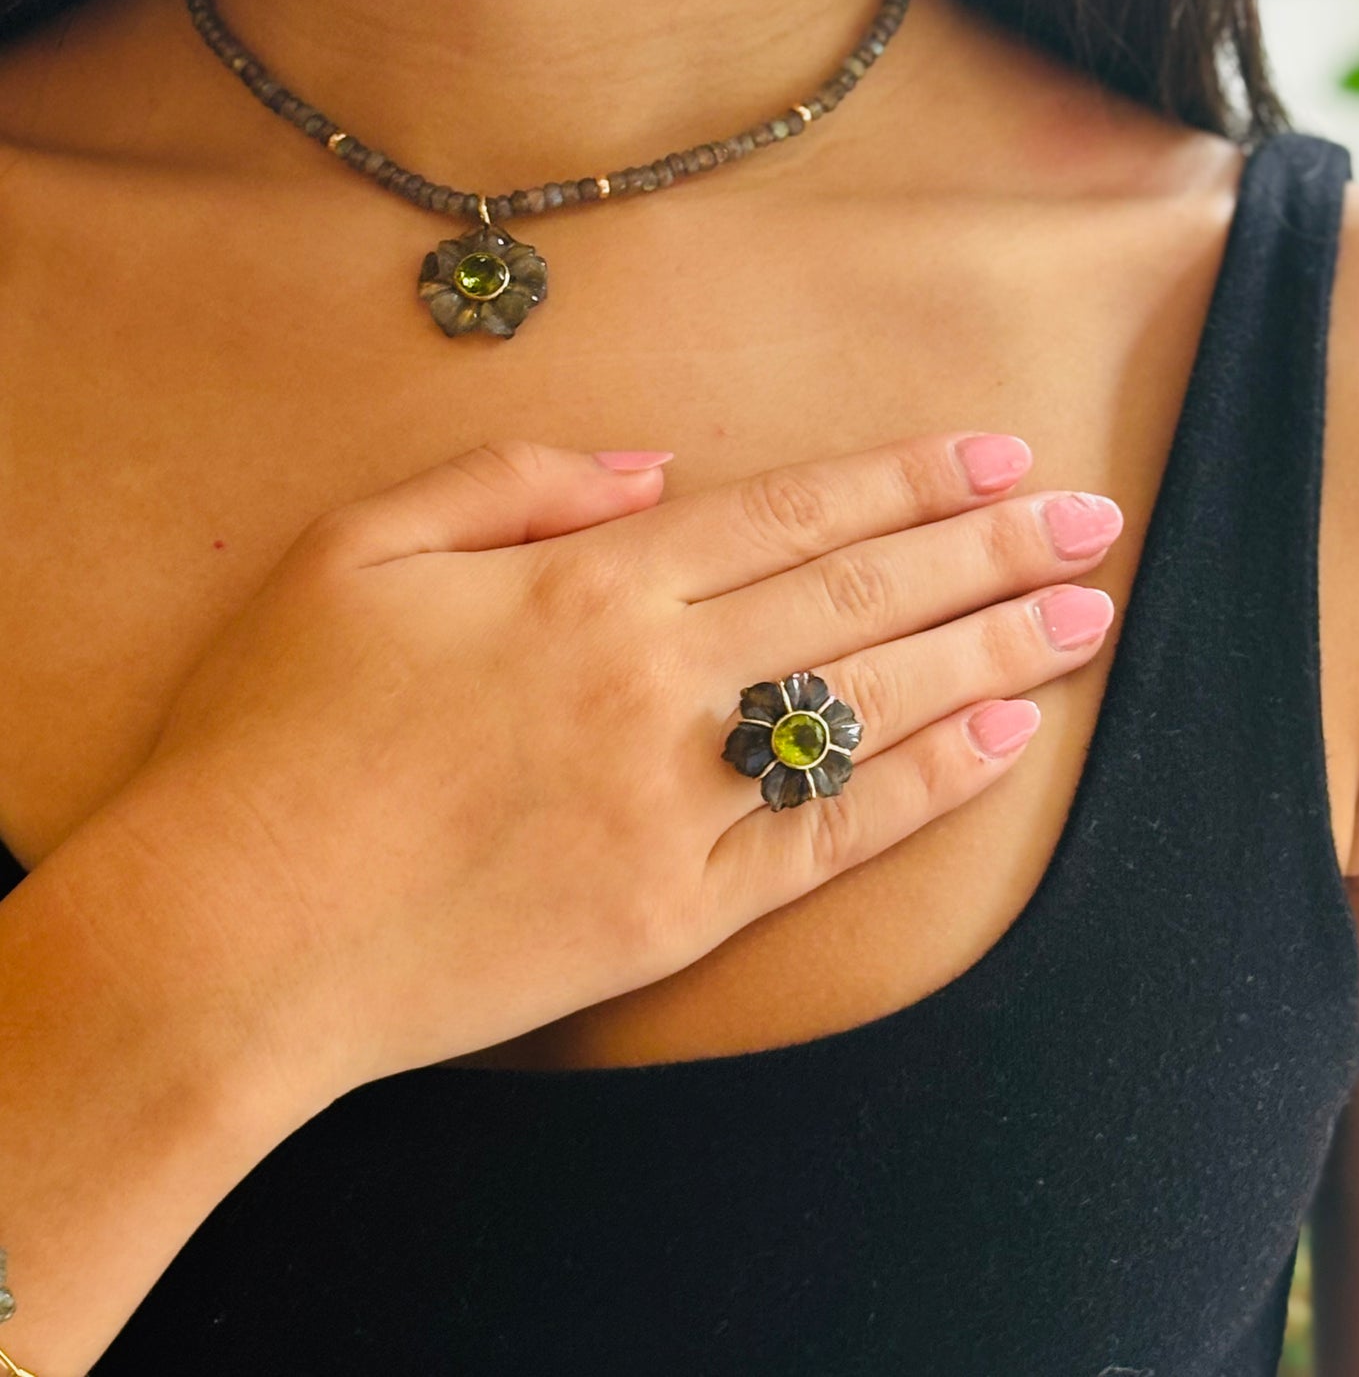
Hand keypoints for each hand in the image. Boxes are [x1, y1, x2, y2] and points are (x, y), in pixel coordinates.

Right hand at [114, 429, 1119, 1111]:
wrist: (232, 935)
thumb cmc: (274, 731)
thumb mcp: (357, 550)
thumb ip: (509, 483)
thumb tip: (647, 469)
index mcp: (585, 583)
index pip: (790, 511)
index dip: (906, 478)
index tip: (1000, 455)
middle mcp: (657, 679)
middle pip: (860, 593)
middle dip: (989, 547)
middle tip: (1094, 516)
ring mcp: (677, 800)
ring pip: (871, 704)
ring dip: (991, 651)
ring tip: (1086, 615)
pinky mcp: (677, 911)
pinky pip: (830, 836)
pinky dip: (926, 784)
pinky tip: (1000, 739)